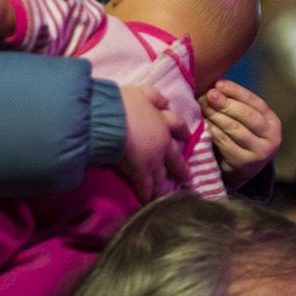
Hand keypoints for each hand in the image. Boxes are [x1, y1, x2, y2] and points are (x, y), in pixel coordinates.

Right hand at [116, 84, 190, 201]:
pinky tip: (146, 202)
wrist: (108, 120)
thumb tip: (166, 102)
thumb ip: (154, 96)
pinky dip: (146, 195)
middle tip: (187, 177)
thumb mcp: (140, 92)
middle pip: (175, 156)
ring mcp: (153, 159)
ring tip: (165, 195)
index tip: (186, 136)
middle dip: (180, 167)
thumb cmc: (121, 103)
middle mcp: (161, 141)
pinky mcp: (140, 173)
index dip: (181, 130)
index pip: (176, 124)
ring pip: (161, 175)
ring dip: (162, 185)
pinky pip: (145, 187)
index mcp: (161, 120)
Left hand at [199, 79, 281, 188]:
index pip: (256, 102)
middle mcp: (271, 138)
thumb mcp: (245, 121)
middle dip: (226, 103)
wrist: (240, 171)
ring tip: (203, 106)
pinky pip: (225, 143)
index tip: (218, 83)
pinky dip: (213, 131)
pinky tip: (204, 124)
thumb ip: (236, 104)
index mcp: (273, 122)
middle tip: (209, 94)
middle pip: (247, 116)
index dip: (236, 91)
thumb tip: (216, 83)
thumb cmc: (240, 139)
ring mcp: (259, 153)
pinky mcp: (244, 165)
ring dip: (217, 115)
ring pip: (235, 129)